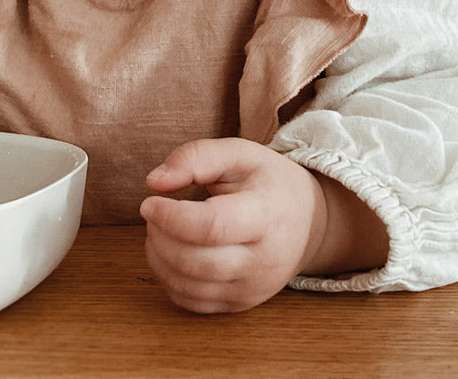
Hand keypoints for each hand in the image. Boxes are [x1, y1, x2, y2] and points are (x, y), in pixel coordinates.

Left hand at [139, 138, 328, 313]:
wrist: (309, 221)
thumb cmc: (269, 182)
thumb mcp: (240, 153)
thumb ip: (196, 157)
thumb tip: (154, 181)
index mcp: (265, 216)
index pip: (213, 227)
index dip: (172, 217)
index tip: (149, 202)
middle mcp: (262, 261)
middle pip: (196, 262)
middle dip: (160, 237)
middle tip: (152, 212)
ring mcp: (252, 288)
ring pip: (189, 287)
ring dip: (159, 257)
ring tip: (160, 228)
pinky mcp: (240, 304)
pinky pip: (192, 303)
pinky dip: (168, 279)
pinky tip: (169, 251)